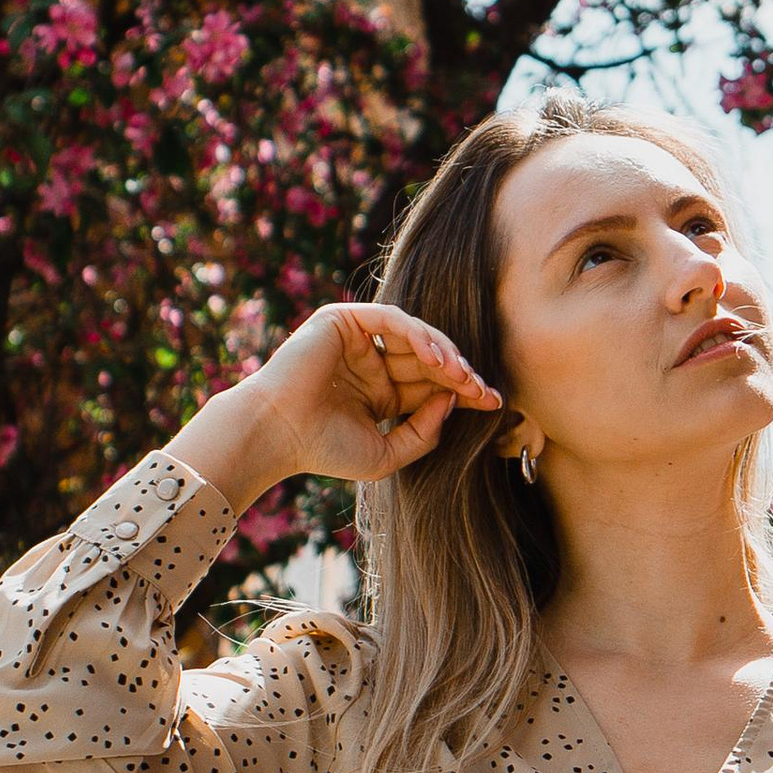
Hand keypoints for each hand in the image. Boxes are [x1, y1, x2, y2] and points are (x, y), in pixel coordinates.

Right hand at [166, 304, 500, 509]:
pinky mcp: (343, 320)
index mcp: (381, 392)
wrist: (278, 436)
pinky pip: (391, 319)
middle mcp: (373, 363)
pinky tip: (437, 359)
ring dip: (445, 354)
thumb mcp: (388, 452)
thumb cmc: (325, 449)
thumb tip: (452, 400)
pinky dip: (418, 334)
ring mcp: (359, 340)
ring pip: (416, 336)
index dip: (464, 391)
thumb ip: (424, 432)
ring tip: (463, 376)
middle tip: (485, 390)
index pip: (431, 384)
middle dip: (460, 373)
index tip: (493, 404)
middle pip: (430, 359)